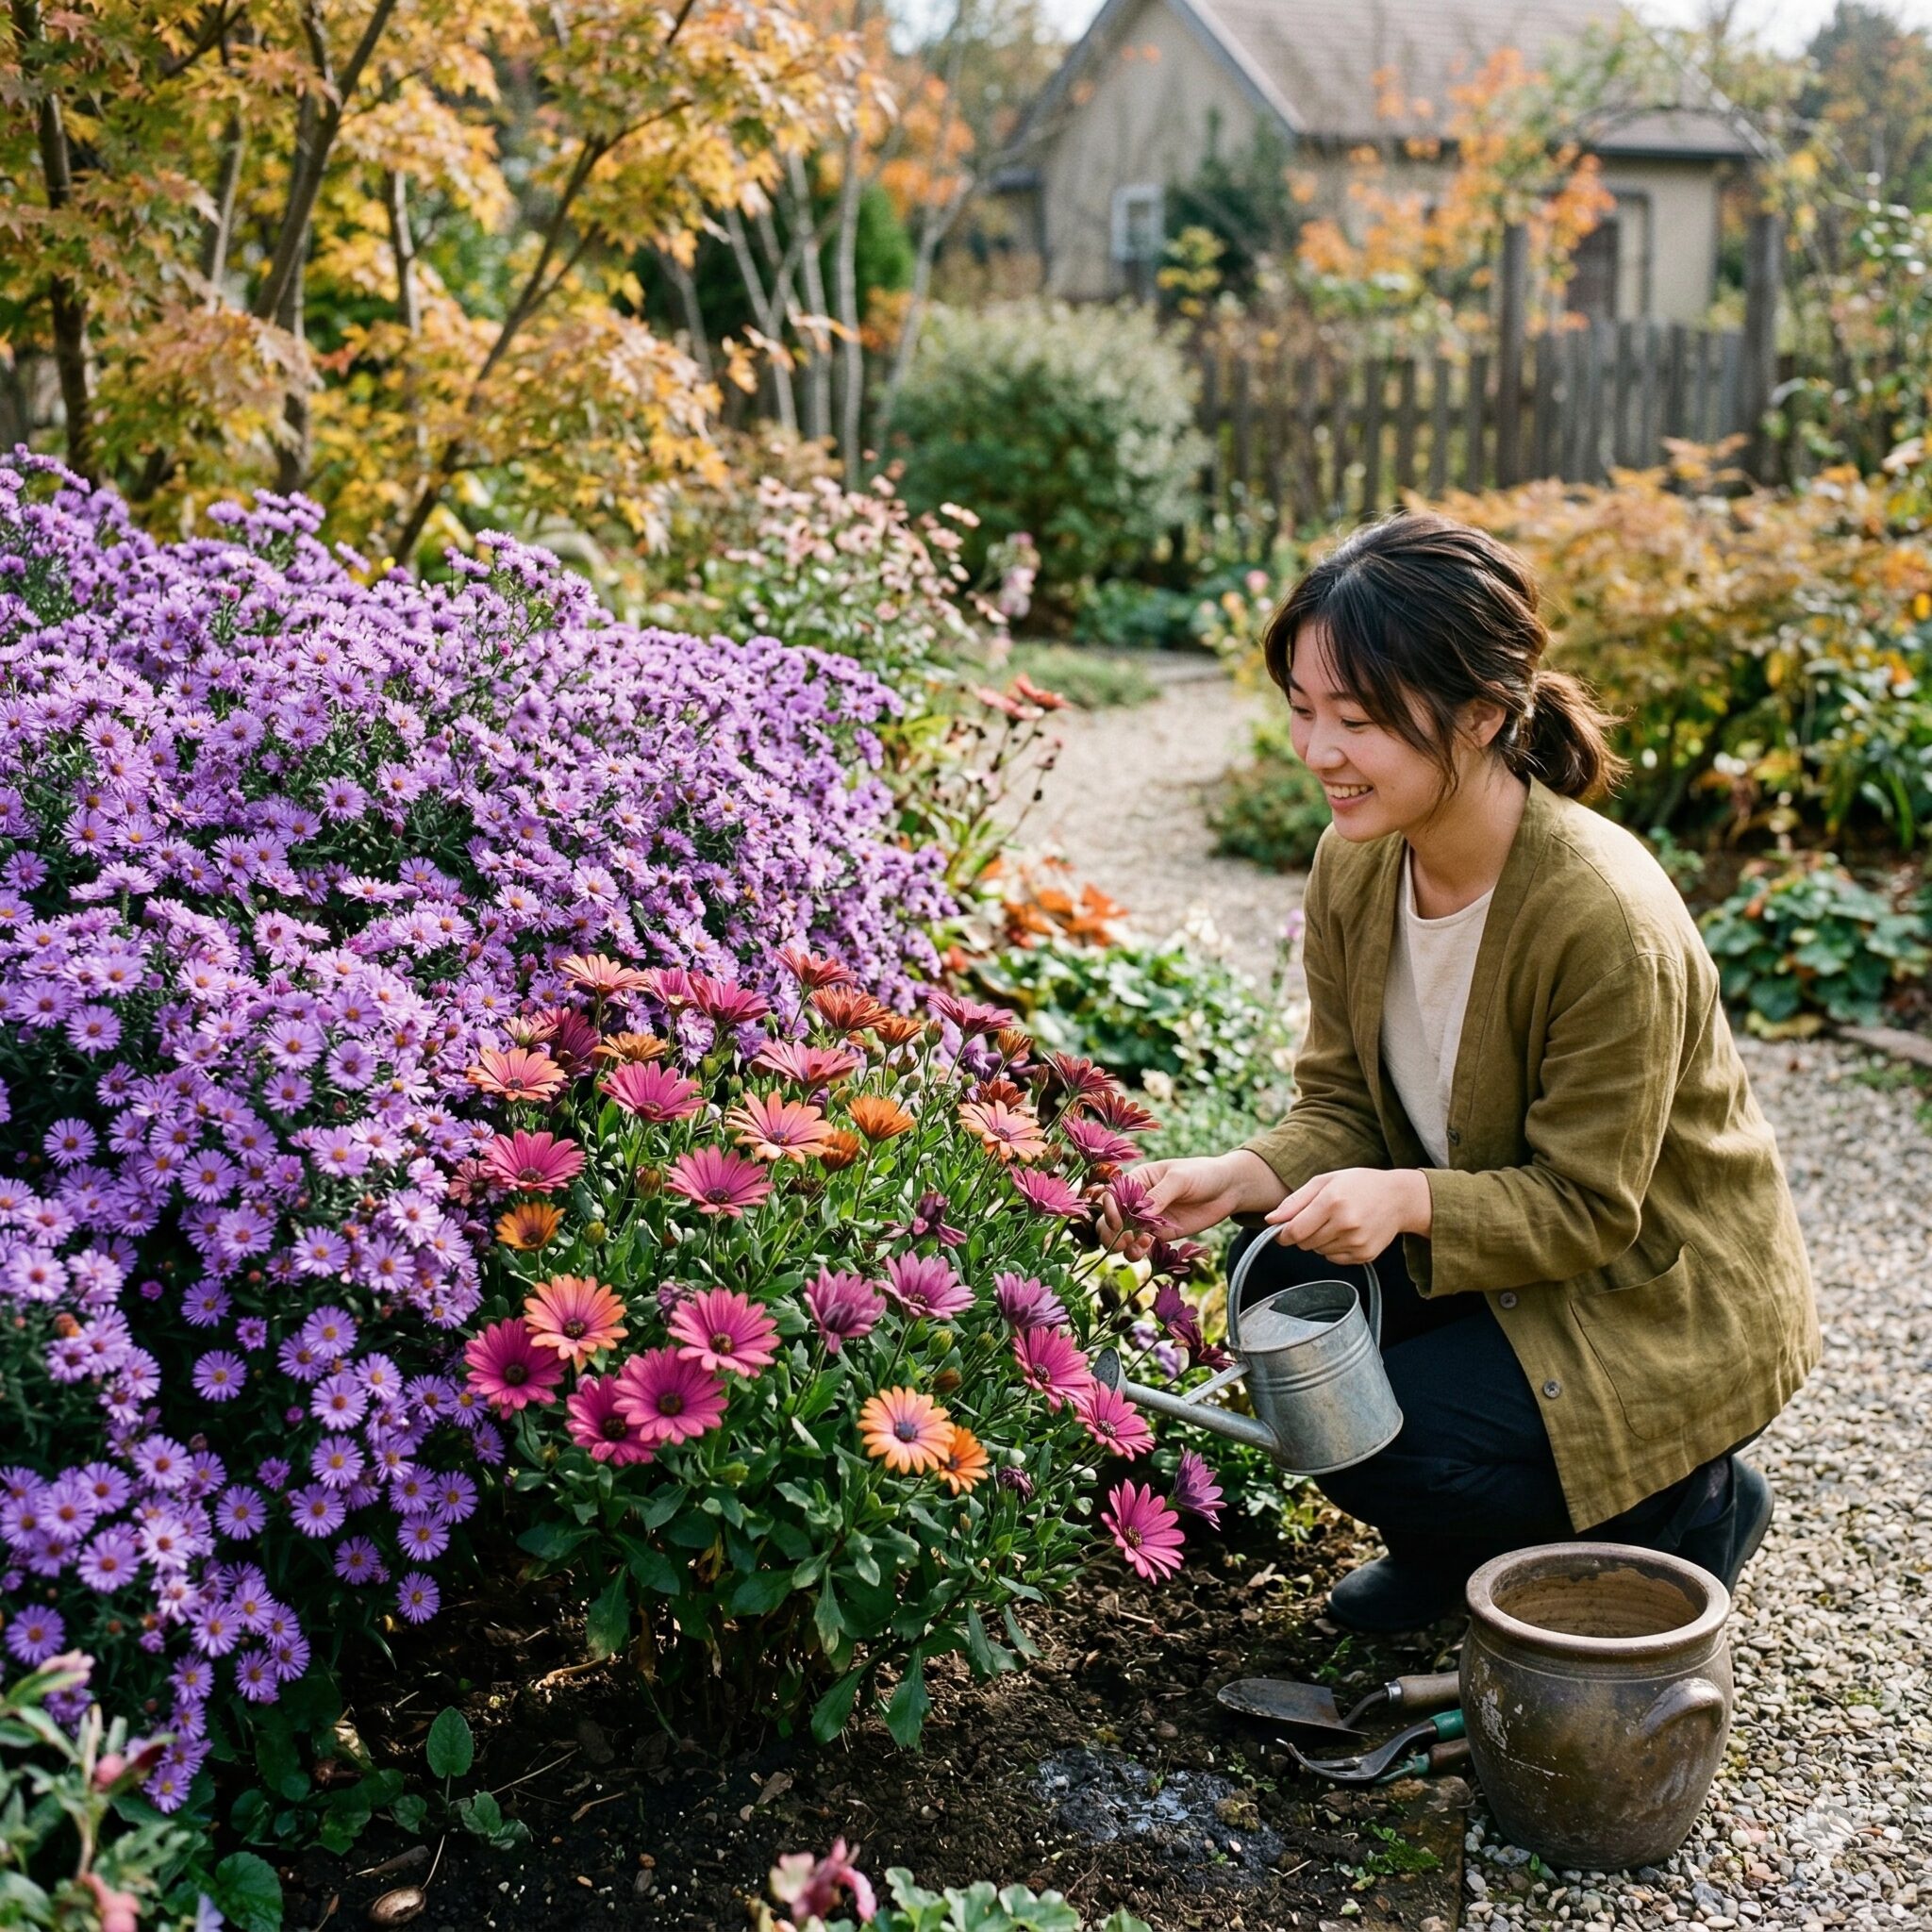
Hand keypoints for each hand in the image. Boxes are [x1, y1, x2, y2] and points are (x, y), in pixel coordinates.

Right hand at [1095, 1151, 1282, 1263]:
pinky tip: (1146, 1247)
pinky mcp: (1161, 1235)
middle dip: (1111, 1231)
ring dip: (1122, 1244)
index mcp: (1137, 1180)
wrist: (1228, 1189)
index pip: (1112, 1195)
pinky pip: (1141, 1246)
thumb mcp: (1180, 1179)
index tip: (1117, 1220)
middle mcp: (1138, 1201)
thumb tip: (1141, 1213)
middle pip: (1112, 1218)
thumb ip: (1160, 1195)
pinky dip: (1138, 1250)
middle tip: (1124, 1238)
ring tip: (1137, 1245)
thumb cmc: (1202, 1174)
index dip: (1109, 1208)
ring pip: (1123, 1236)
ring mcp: (1149, 1219)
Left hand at [1263, 1167, 1431, 1265]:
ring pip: (1318, 1252)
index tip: (1283, 1230)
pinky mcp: (1365, 1255)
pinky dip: (1334, 1249)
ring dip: (1319, 1241)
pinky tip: (1346, 1233)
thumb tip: (1270, 1220)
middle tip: (1317, 1219)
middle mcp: (1345, 1224)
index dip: (1284, 1233)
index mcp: (1332, 1202)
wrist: (1398, 1198)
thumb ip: (1295, 1201)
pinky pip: (1334, 1259)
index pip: (1294, 1231)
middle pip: (1304, 1243)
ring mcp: (1357, 1242)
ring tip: (1335, 1223)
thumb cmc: (1358, 1185)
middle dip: (1303, 1234)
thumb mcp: (1325, 1181)